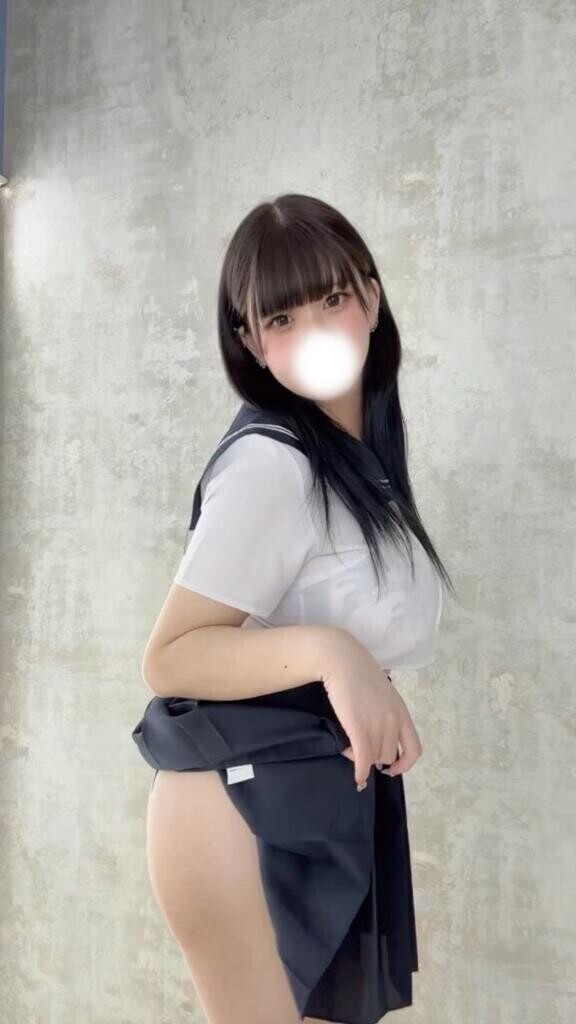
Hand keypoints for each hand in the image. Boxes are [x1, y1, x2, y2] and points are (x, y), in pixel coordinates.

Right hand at [319, 631, 422, 790]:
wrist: (342, 660)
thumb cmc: (359, 673)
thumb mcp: (384, 694)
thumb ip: (386, 713)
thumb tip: (380, 733)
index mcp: (402, 713)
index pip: (414, 750)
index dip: (404, 765)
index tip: (391, 770)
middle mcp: (393, 721)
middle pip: (387, 756)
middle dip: (373, 757)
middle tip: (357, 748)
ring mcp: (377, 725)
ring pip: (373, 758)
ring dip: (360, 758)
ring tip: (348, 746)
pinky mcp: (359, 727)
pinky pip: (362, 758)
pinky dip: (360, 772)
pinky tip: (357, 778)